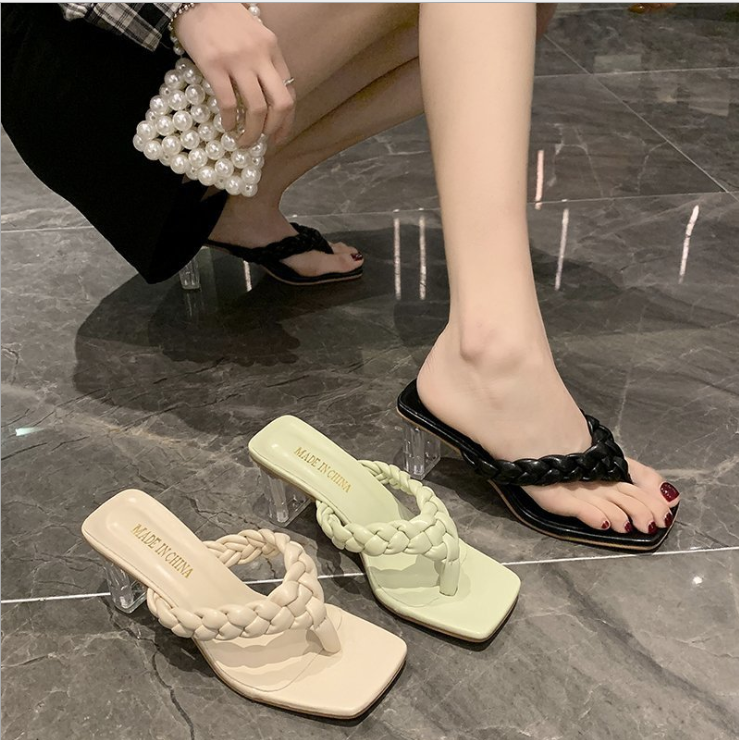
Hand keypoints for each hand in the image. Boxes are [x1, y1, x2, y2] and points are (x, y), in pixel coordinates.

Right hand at [173, 3, 295, 145]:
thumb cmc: (225, 21)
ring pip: (256, 108)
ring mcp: (238, 60)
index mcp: (273, 50)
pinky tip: (226, 125)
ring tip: (242, 140)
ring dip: (251, 132)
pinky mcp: (214, 65)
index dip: (287, 121)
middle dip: (274, 130)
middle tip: (262, 140)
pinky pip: (228, 103)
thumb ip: (265, 63)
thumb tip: (268, 102)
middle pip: (280, 104)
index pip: (289, 93)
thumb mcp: (255, 37)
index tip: (278, 137)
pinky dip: (229, 120)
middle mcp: (260, 56)